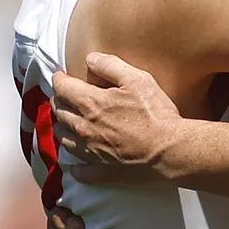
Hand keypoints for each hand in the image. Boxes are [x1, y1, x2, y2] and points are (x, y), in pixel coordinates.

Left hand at [53, 53, 182, 184]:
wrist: (169, 151)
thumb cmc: (156, 113)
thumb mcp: (138, 80)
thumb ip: (111, 66)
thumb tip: (90, 58)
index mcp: (91, 103)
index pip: (63, 88)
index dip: (59, 79)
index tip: (60, 76)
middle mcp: (83, 128)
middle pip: (59, 112)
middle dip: (59, 101)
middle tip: (64, 96)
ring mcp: (89, 151)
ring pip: (63, 138)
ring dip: (63, 128)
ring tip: (68, 123)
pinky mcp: (99, 171)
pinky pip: (78, 170)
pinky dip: (74, 164)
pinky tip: (76, 162)